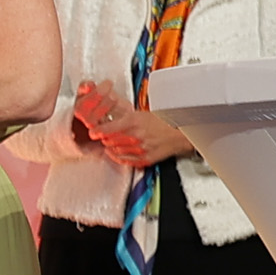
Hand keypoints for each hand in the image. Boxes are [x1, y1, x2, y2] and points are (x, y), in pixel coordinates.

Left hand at [74, 80, 189, 166]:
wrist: (181, 132)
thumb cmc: (163, 120)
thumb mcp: (140, 113)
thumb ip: (122, 115)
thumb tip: (108, 114)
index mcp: (133, 121)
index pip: (107, 129)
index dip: (97, 131)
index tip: (93, 132)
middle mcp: (136, 136)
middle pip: (109, 141)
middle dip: (105, 138)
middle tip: (104, 135)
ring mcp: (141, 148)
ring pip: (115, 151)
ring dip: (111, 147)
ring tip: (113, 142)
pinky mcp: (146, 159)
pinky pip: (125, 161)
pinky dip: (118, 157)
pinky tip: (116, 152)